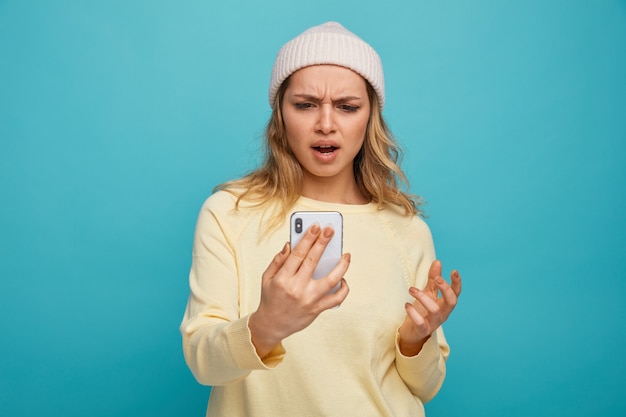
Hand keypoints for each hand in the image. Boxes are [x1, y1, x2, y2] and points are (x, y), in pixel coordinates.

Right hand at [248, 224, 350, 357]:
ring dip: (342, 265)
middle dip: (323, 243)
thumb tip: (290, 244)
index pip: (298, 253)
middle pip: (314, 261)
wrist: (272, 325)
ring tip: (347, 254)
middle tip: (331, 230)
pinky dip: (343, 288)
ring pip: (331, 279)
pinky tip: (344, 279)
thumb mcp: (267, 278)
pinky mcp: (317, 309)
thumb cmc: (270, 298)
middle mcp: (296, 288)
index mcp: (283, 278)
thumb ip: (278, 260)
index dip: (308, 238)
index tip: (316, 227)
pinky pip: (336, 298)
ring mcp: (309, 299)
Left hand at [398, 260, 461, 355]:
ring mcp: (434, 322)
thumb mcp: (428, 293)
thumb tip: (438, 261)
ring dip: (423, 297)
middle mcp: (443, 313)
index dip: (457, 283)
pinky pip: (420, 322)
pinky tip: (407, 304)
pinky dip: (413, 313)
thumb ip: (433, 279)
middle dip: (446, 289)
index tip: (454, 271)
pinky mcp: (423, 330)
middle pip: (451, 301)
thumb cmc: (422, 311)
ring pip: (434, 310)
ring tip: (411, 289)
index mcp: (445, 304)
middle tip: (436, 278)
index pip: (455, 293)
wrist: (412, 332)